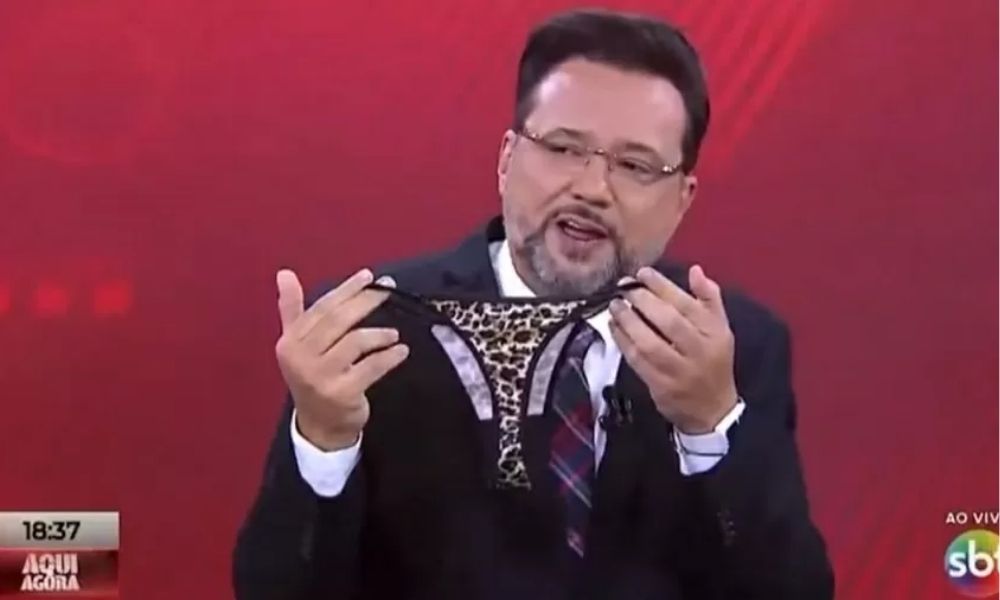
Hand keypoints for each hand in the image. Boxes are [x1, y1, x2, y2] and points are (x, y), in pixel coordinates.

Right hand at [274, 268, 408, 450]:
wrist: (319, 426)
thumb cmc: (312, 377)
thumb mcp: (297, 344)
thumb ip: (292, 308)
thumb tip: (284, 273)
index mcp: (290, 342)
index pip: (322, 308)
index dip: (347, 290)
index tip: (369, 276)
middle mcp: (301, 358)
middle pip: (338, 320)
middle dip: (366, 301)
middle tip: (388, 291)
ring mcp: (320, 377)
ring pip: (355, 342)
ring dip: (379, 334)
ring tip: (393, 334)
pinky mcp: (342, 393)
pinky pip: (371, 367)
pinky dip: (389, 357)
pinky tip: (400, 351)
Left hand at [609, 265, 737, 433]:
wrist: (713, 410)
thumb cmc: (712, 362)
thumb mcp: (720, 329)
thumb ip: (709, 298)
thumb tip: (695, 270)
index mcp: (715, 333)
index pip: (687, 304)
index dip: (662, 286)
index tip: (642, 273)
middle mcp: (699, 351)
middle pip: (668, 321)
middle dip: (642, 300)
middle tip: (624, 288)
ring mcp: (679, 371)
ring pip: (649, 342)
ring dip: (628, 321)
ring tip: (615, 306)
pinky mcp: (661, 387)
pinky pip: (637, 361)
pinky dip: (623, 342)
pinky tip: (614, 328)